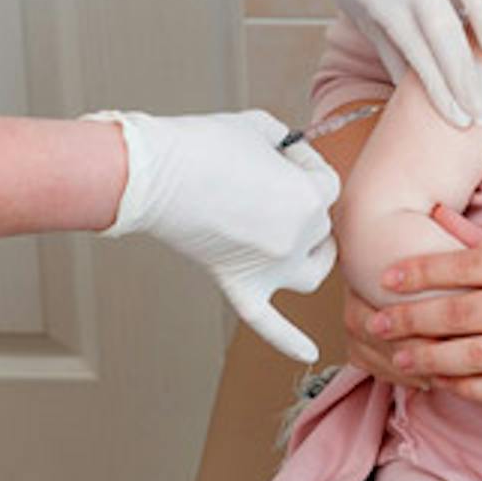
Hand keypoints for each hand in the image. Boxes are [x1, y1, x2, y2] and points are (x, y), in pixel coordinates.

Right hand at [90, 110, 339, 361]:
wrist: (155, 172)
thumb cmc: (204, 144)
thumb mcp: (260, 127)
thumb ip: (287, 146)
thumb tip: (290, 158)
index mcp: (309, 199)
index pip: (325, 184)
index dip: (303, 165)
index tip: (276, 153)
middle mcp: (297, 239)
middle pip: (319, 226)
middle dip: (300, 203)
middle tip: (262, 182)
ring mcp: (270, 269)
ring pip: (310, 274)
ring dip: (313, 259)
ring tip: (299, 243)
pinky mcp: (238, 287)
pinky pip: (270, 324)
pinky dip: (289, 340)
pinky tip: (309, 353)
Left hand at [364, 207, 481, 407]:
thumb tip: (435, 216)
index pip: (469, 265)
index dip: (422, 272)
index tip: (386, 279)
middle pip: (463, 313)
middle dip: (412, 319)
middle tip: (377, 322)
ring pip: (476, 357)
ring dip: (430, 358)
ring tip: (400, 355)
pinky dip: (467, 387)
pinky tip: (442, 381)